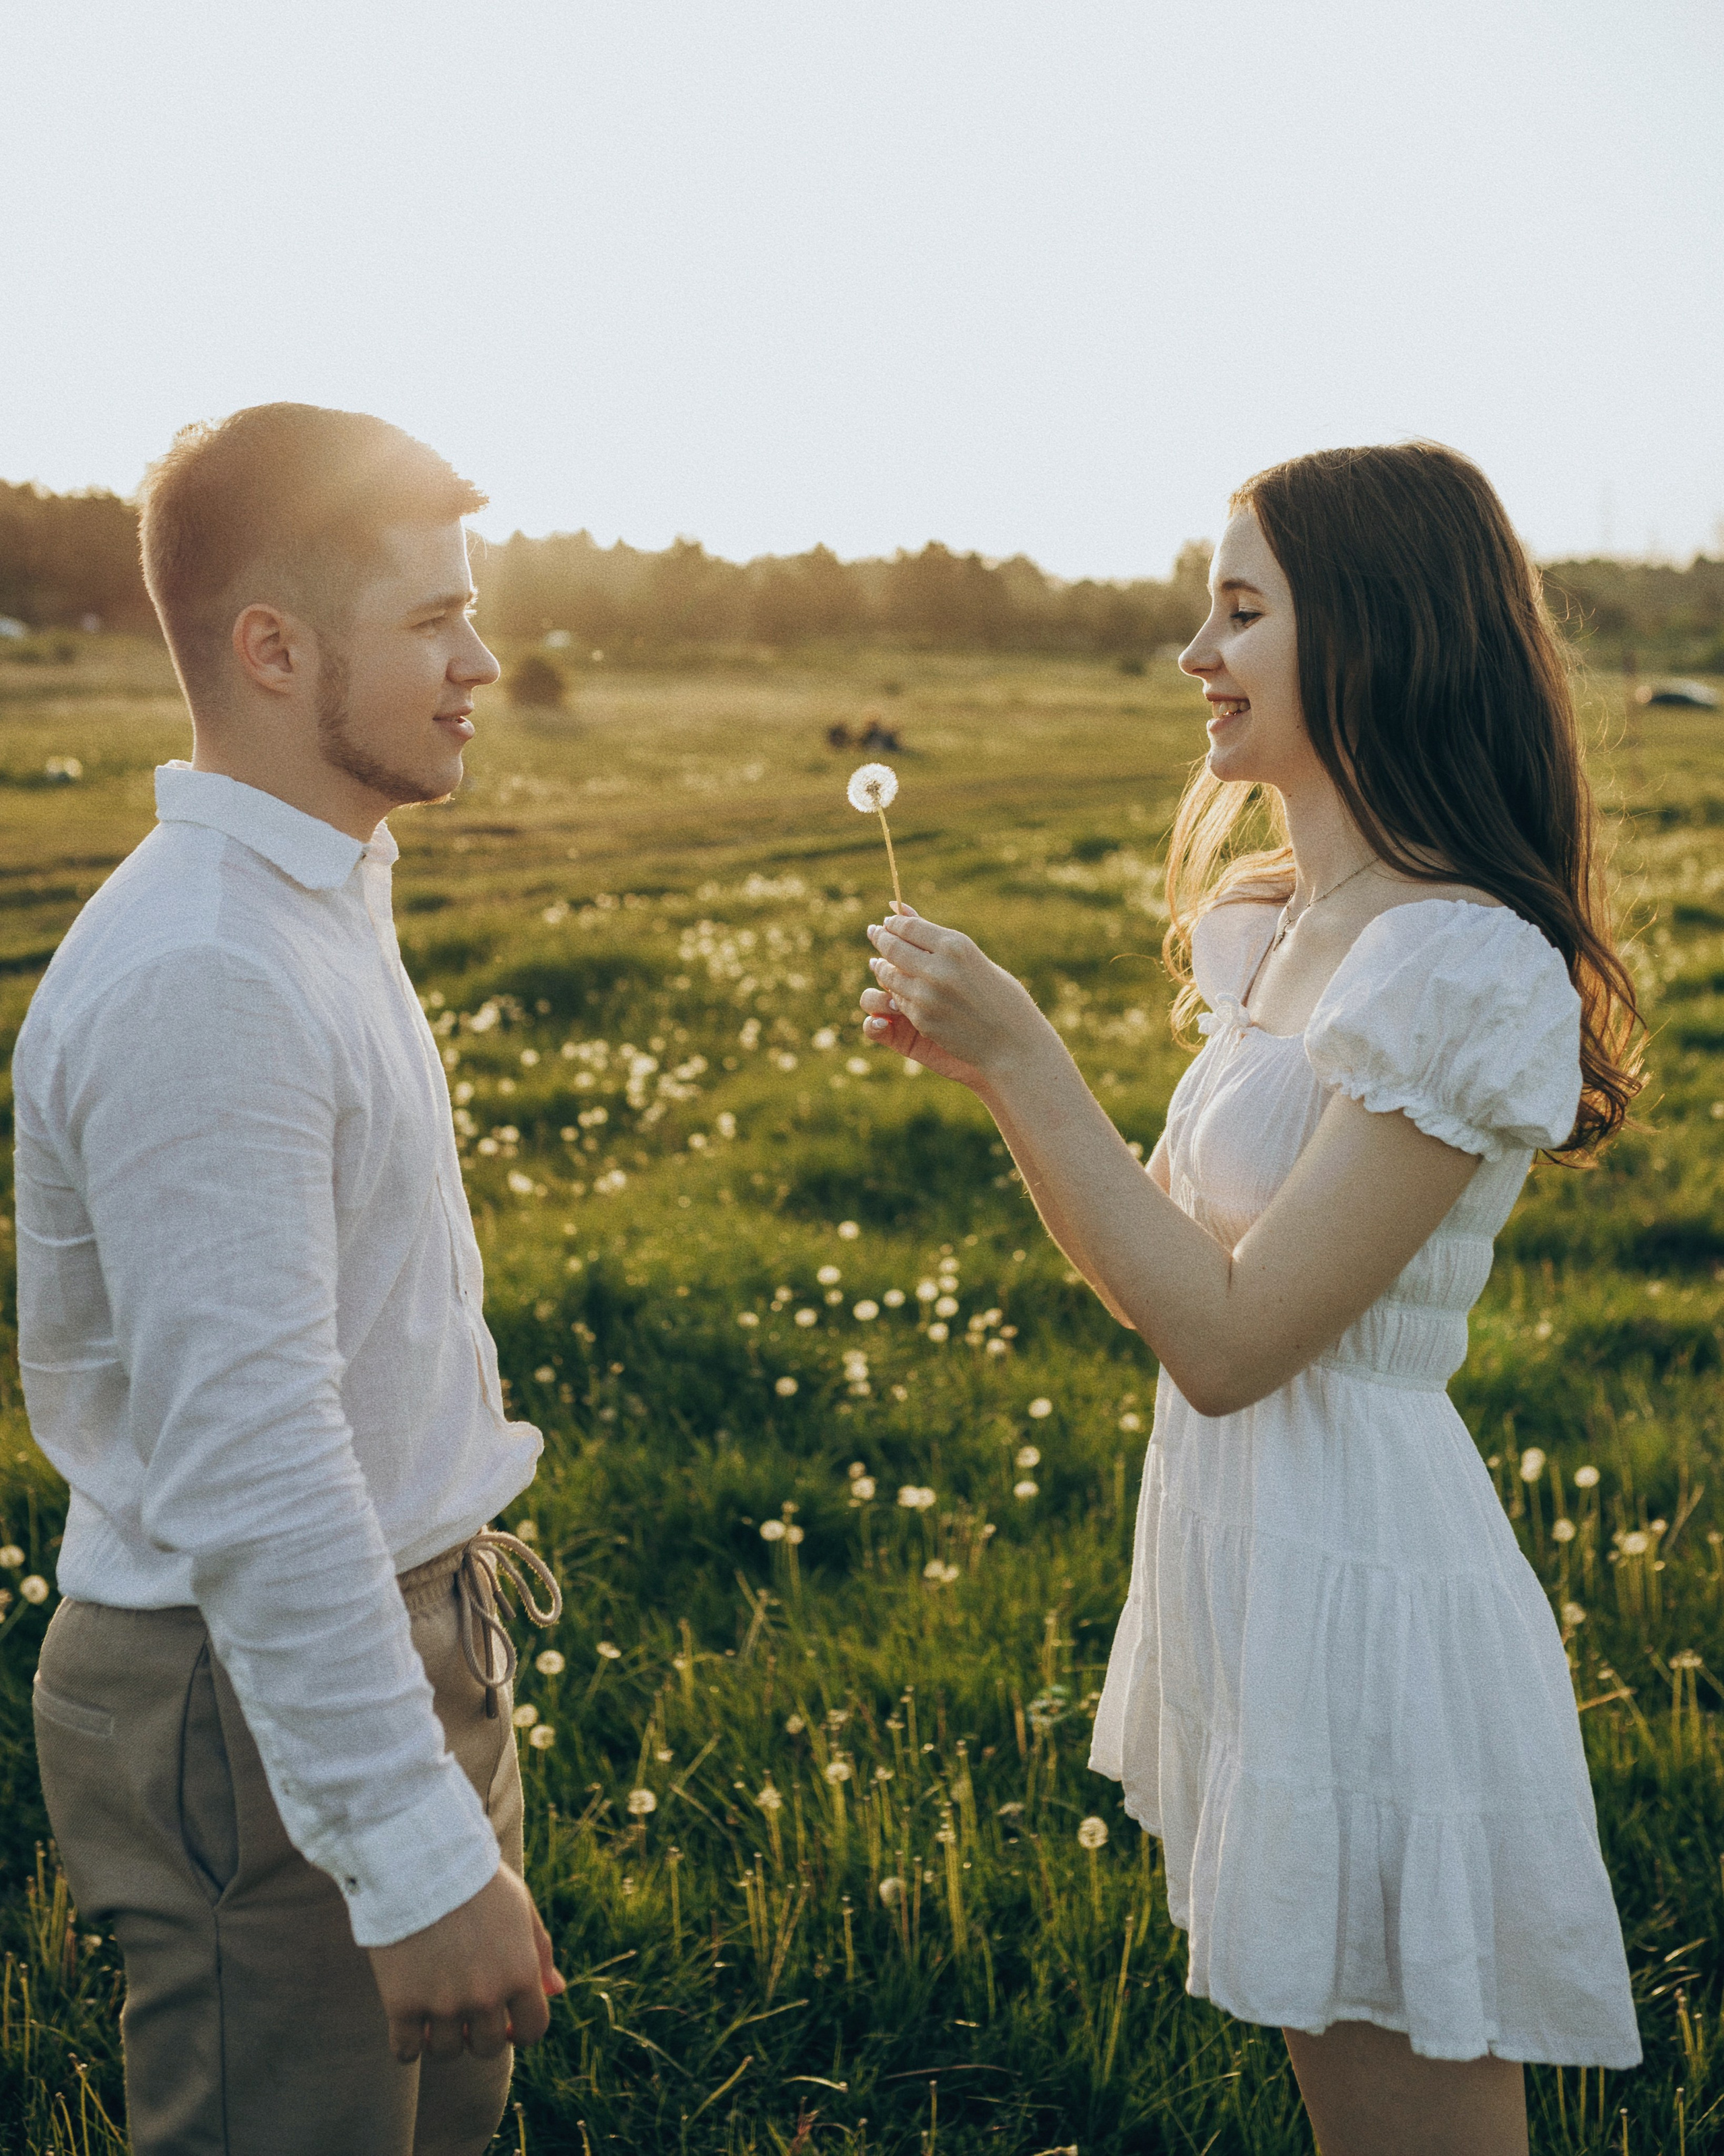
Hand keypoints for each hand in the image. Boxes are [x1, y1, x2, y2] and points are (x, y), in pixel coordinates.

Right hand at [367, 1862, 564, 2065]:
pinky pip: (405, 2051)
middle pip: (487, 2048)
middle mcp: (485, 1996)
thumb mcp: (520, 1908)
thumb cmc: (476, 1880)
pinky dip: (407, 2045)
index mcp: (520, 1973)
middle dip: (480, 2033)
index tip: (506, 2022)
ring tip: (436, 2010)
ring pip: (446, 2052)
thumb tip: (556, 1991)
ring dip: (443, 2038)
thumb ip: (540, 1952)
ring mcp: (443, 2004)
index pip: (532, 2031)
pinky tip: (408, 2023)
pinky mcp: (402, 2004)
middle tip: (466, 2008)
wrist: (421, 1859)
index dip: (521, 2030)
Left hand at [860, 905, 1055, 1087]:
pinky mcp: (922, 1020)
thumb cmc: (1002, 997)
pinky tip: (896, 989)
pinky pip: (899, 1000)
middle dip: (881, 939)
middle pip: (892, 947)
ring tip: (879, 962)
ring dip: (882, 967)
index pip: (908, 926)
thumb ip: (935, 938)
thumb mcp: (972, 959)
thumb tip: (900, 909)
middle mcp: (938, 968)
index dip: (893, 923)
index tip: (887, 922)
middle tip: (874, 934)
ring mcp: (927, 996)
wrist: (1014, 1045)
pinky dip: (895, 993)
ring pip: (889, 975)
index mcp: (956, 946)